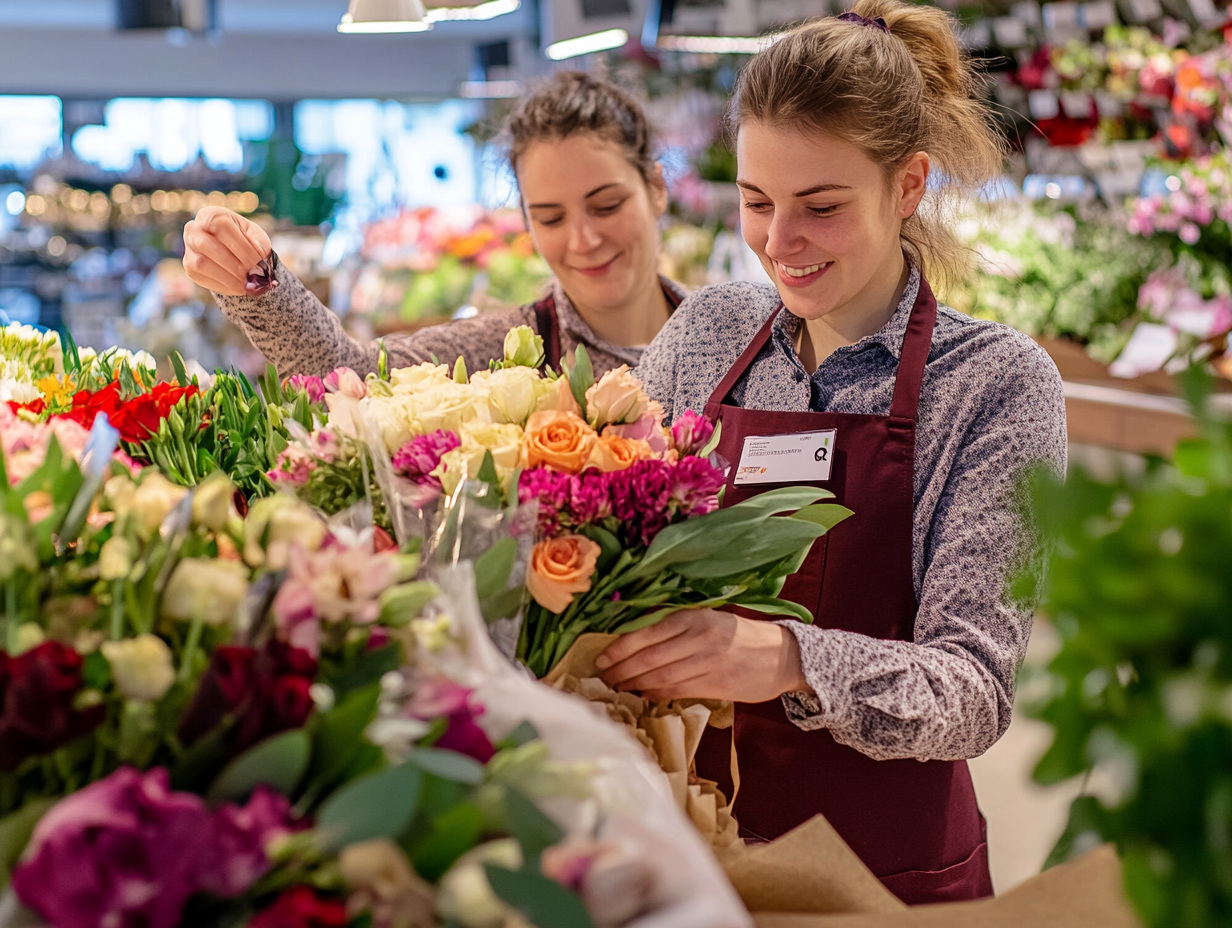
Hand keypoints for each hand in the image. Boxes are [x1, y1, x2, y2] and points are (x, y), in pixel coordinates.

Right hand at [182, 206, 271, 295]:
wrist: (234, 252)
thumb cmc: (246, 239)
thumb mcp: (256, 236)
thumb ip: (258, 243)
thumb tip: (257, 253)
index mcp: (211, 214)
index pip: (220, 226)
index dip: (239, 246)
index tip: (257, 262)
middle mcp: (193, 229)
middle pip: (206, 245)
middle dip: (232, 264)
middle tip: (251, 276)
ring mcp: (188, 248)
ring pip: (201, 263)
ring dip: (227, 277)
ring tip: (246, 284)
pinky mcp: (189, 267)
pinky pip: (202, 278)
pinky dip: (223, 285)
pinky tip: (238, 287)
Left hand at [595, 609, 812, 702]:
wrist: (782, 655)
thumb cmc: (740, 636)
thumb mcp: (709, 620)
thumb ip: (676, 628)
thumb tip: (635, 641)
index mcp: (694, 617)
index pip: (646, 633)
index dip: (619, 648)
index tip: (601, 658)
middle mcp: (698, 639)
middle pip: (649, 658)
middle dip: (621, 671)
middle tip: (603, 679)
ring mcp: (707, 664)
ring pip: (660, 678)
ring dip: (634, 685)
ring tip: (618, 689)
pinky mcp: (715, 686)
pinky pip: (676, 692)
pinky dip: (656, 695)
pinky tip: (643, 696)